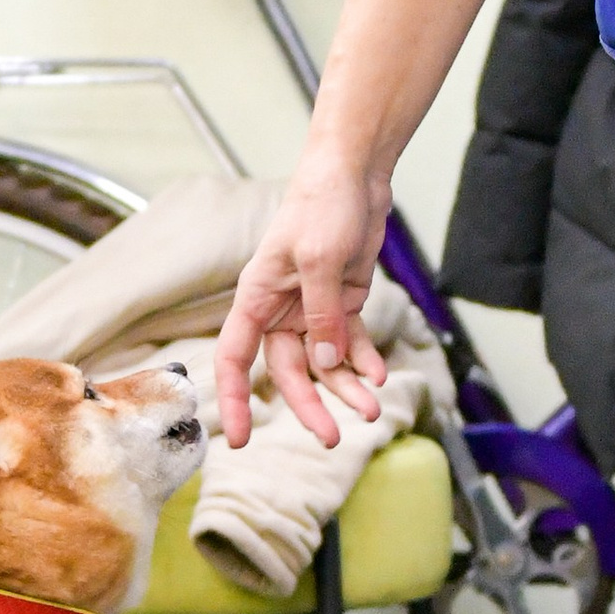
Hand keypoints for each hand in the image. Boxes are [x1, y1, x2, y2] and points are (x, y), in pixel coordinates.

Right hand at [213, 153, 390, 449]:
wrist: (355, 175)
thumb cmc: (323, 206)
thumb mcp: (320, 259)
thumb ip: (321, 314)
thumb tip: (325, 362)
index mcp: (256, 298)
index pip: (235, 358)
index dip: (235, 398)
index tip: (240, 438)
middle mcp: (279, 309)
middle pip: (289, 371)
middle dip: (310, 406)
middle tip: (333, 438)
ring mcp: (311, 307)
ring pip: (324, 362)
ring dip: (346, 387)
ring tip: (372, 411)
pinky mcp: (341, 301)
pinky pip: (349, 342)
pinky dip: (363, 360)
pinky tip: (379, 376)